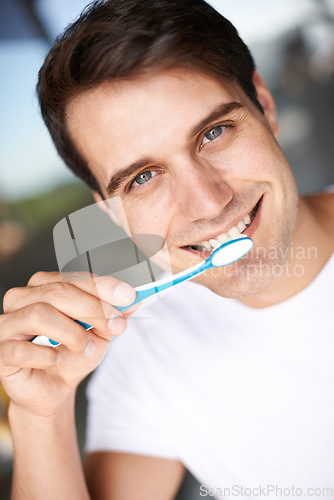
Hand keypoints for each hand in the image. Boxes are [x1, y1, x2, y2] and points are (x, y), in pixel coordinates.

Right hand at [0, 271, 136, 416]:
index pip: (72, 277)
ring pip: (39, 314)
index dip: (102, 286)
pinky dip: (44, 354)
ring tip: (87, 347)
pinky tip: (56, 358)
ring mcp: (6, 325)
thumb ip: (114, 314)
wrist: (53, 390)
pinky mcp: (0, 353)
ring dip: (72, 332)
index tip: (128, 295)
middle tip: (117, 324)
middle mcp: (20, 299)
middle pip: (57, 292)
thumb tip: (136, 298)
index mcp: (43, 286)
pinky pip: (20, 348)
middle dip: (93, 308)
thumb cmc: (73, 354)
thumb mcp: (100, 333)